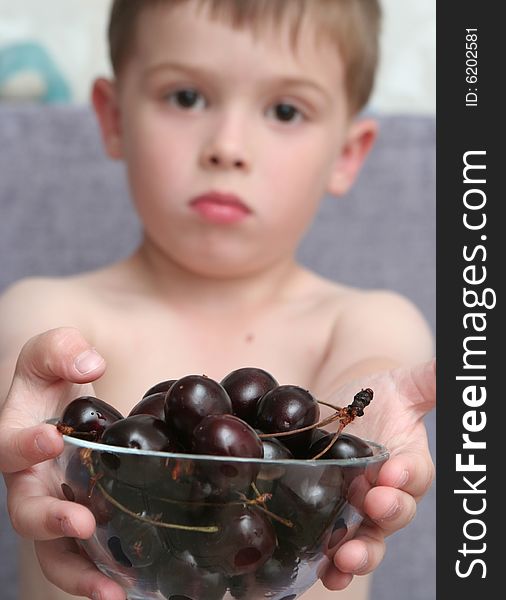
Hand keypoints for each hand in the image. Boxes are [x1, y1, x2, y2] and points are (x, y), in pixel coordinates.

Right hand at [0, 327, 125, 599]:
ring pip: (54, 548)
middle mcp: (31, 479)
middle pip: (26, 511)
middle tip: (82, 523)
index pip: (8, 447)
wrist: (66, 396)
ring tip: (112, 590)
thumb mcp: (54, 350)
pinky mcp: (82, 514)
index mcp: (16, 437)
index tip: (51, 437)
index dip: (24, 445)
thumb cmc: (56, 373)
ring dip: (79, 571)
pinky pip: (86, 552)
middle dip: (51, 520)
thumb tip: (90, 365)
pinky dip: (104, 571)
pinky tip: (133, 584)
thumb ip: (62, 350)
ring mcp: (55, 501)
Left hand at [319, 359, 435, 589]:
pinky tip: (323, 572)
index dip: (407, 475)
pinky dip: (331, 564)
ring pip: (368, 539)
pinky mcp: (333, 516)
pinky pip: (336, 547)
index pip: (416, 474)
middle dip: (387, 513)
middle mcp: (388, 491)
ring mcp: (360, 509)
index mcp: (407, 462)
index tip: (392, 471)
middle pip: (395, 512)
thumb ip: (430, 381)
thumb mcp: (402, 384)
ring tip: (345, 558)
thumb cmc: (377, 397)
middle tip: (374, 505)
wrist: (343, 410)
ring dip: (360, 553)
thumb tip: (455, 366)